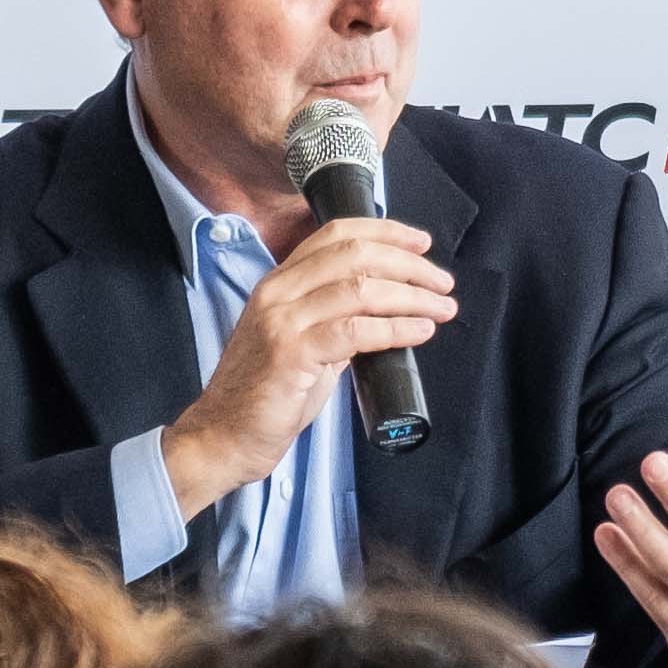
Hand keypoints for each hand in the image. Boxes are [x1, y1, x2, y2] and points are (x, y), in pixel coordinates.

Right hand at [158, 218, 458, 518]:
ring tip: (442, 307)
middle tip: (442, 282)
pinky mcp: (292, 354)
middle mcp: (278, 292)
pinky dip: (396, 328)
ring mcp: (282, 321)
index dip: (384, 232)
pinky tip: (420, 331)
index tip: (420, 242)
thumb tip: (383, 312)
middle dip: (408, 263)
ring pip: (360, 289)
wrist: (225, 435)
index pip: (335, 235)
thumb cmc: (266, 395)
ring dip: (412, 296)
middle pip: (354, 254)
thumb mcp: (300, 342)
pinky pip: (356, 331)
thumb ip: (333, 320)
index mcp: (279, 282)